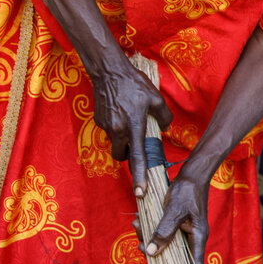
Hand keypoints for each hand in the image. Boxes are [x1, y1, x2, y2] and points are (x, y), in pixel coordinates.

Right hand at [89, 62, 171, 197]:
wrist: (109, 71)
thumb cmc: (134, 83)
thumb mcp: (156, 98)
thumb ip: (164, 116)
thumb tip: (165, 128)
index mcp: (134, 127)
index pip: (138, 158)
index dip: (139, 177)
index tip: (140, 193)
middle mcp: (117, 130)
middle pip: (122, 156)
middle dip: (128, 155)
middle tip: (137, 143)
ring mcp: (105, 126)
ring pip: (115, 143)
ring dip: (122, 139)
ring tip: (129, 121)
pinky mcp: (98, 120)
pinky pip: (109, 130)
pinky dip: (116, 127)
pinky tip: (121, 112)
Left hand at [145, 164, 211, 263]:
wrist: (191, 174)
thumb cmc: (187, 191)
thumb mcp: (174, 211)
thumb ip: (163, 231)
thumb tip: (152, 251)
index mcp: (197, 237)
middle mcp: (191, 237)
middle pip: (174, 256)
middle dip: (155, 253)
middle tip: (141, 245)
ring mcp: (183, 231)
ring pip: (164, 244)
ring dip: (149, 237)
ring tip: (137, 225)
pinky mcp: (175, 225)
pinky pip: (161, 233)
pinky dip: (150, 229)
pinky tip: (139, 221)